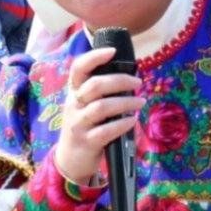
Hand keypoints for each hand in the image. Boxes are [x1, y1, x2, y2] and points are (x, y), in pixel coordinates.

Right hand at [51, 46, 141, 186]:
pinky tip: (132, 120)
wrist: (70, 160)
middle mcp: (73, 105)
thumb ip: (99, 93)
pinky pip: (106, 130)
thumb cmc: (84, 127)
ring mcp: (78, 124)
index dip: (94, 57)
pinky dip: (122, 124)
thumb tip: (128, 77)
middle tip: (138, 82)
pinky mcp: (86, 141)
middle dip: (120, 80)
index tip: (113, 51)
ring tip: (140, 101)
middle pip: (95, 85)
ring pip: (102, 107)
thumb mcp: (85, 106)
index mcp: (74, 92)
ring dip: (125, 102)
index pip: (78, 68)